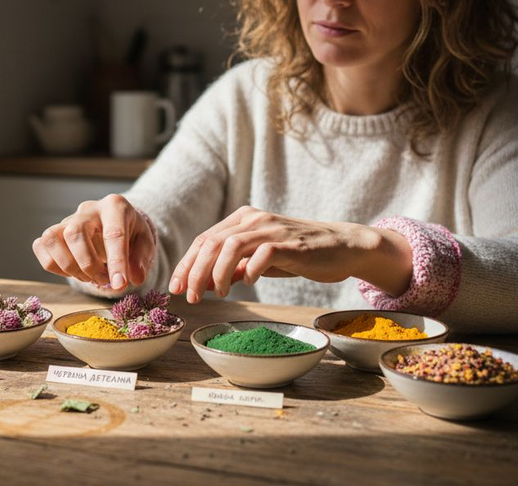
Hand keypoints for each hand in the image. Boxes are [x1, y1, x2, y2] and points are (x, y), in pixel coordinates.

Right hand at [31, 194, 154, 290]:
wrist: (117, 225)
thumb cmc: (132, 234)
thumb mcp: (145, 243)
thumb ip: (141, 259)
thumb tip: (134, 277)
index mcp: (115, 207)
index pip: (113, 233)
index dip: (116, 262)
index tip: (119, 284)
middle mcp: (88, 210)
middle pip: (74, 233)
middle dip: (88, 264)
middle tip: (103, 281)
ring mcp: (67, 219)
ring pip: (52, 238)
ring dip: (68, 266)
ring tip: (88, 277)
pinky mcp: (54, 231)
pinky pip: (41, 246)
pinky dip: (54, 265)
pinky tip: (74, 271)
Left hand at [168, 206, 412, 302]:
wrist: (341, 247)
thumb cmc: (299, 255)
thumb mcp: (260, 261)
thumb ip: (234, 269)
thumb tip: (203, 284)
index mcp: (242, 219)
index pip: (204, 240)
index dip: (186, 264)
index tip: (176, 287)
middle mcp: (253, 219)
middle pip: (211, 242)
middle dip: (195, 271)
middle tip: (189, 297)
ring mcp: (272, 229)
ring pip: (231, 246)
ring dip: (217, 273)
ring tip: (217, 294)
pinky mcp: (290, 243)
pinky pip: (262, 253)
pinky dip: (251, 269)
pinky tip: (248, 283)